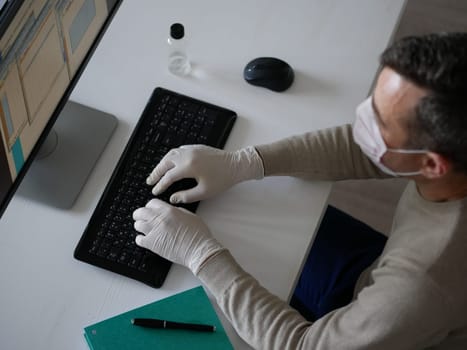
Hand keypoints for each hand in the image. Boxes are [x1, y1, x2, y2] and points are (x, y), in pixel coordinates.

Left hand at [133, 198, 224, 274]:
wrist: (198, 250)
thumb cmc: (198, 234)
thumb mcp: (190, 215)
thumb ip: (177, 211)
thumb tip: (169, 210)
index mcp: (169, 211)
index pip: (151, 203)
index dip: (150, 207)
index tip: (151, 210)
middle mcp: (160, 219)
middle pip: (140, 212)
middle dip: (140, 214)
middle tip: (142, 218)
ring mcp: (154, 231)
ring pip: (137, 225)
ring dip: (140, 226)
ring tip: (145, 229)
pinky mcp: (152, 244)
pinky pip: (138, 239)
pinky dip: (140, 239)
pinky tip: (145, 239)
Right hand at [146, 145, 263, 203]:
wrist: (236, 165)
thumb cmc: (222, 179)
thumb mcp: (204, 192)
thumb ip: (186, 196)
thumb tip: (173, 199)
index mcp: (188, 167)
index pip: (168, 177)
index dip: (160, 185)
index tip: (155, 191)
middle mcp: (187, 156)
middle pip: (165, 163)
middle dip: (156, 172)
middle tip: (150, 181)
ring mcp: (191, 150)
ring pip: (170, 154)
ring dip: (162, 163)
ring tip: (157, 172)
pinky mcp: (196, 147)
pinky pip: (178, 150)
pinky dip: (171, 156)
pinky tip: (171, 162)